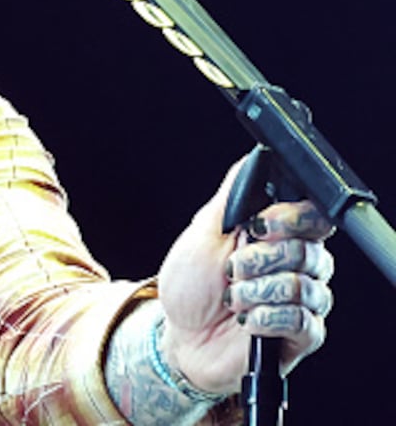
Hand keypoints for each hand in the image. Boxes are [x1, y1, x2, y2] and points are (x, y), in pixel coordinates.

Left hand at [156, 158, 335, 393]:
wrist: (180, 335)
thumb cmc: (191, 283)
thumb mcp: (203, 232)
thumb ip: (232, 197)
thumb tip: (253, 158)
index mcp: (280, 235)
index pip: (315, 217)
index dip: (292, 218)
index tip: (258, 225)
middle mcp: (299, 265)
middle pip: (309, 251)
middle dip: (260, 260)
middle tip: (231, 270)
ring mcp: (303, 301)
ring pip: (304, 287)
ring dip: (256, 292)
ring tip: (232, 298)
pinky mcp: (302, 335)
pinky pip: (303, 321)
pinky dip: (266, 318)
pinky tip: (246, 320)